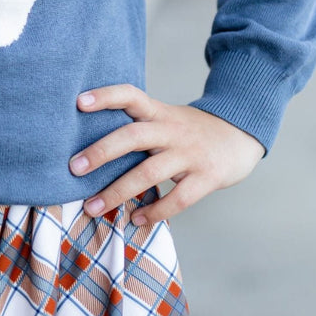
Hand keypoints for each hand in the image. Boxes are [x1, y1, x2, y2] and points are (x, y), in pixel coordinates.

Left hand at [69, 84, 264, 225]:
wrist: (242, 133)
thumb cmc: (189, 130)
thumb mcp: (165, 117)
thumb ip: (137, 127)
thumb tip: (90, 148)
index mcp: (158, 112)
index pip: (130, 95)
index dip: (105, 96)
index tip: (78, 102)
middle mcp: (171, 130)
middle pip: (132, 137)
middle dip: (101, 152)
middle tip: (74, 168)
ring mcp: (189, 154)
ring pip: (148, 173)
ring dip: (117, 192)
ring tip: (92, 208)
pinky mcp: (208, 177)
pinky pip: (177, 199)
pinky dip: (154, 212)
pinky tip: (136, 219)